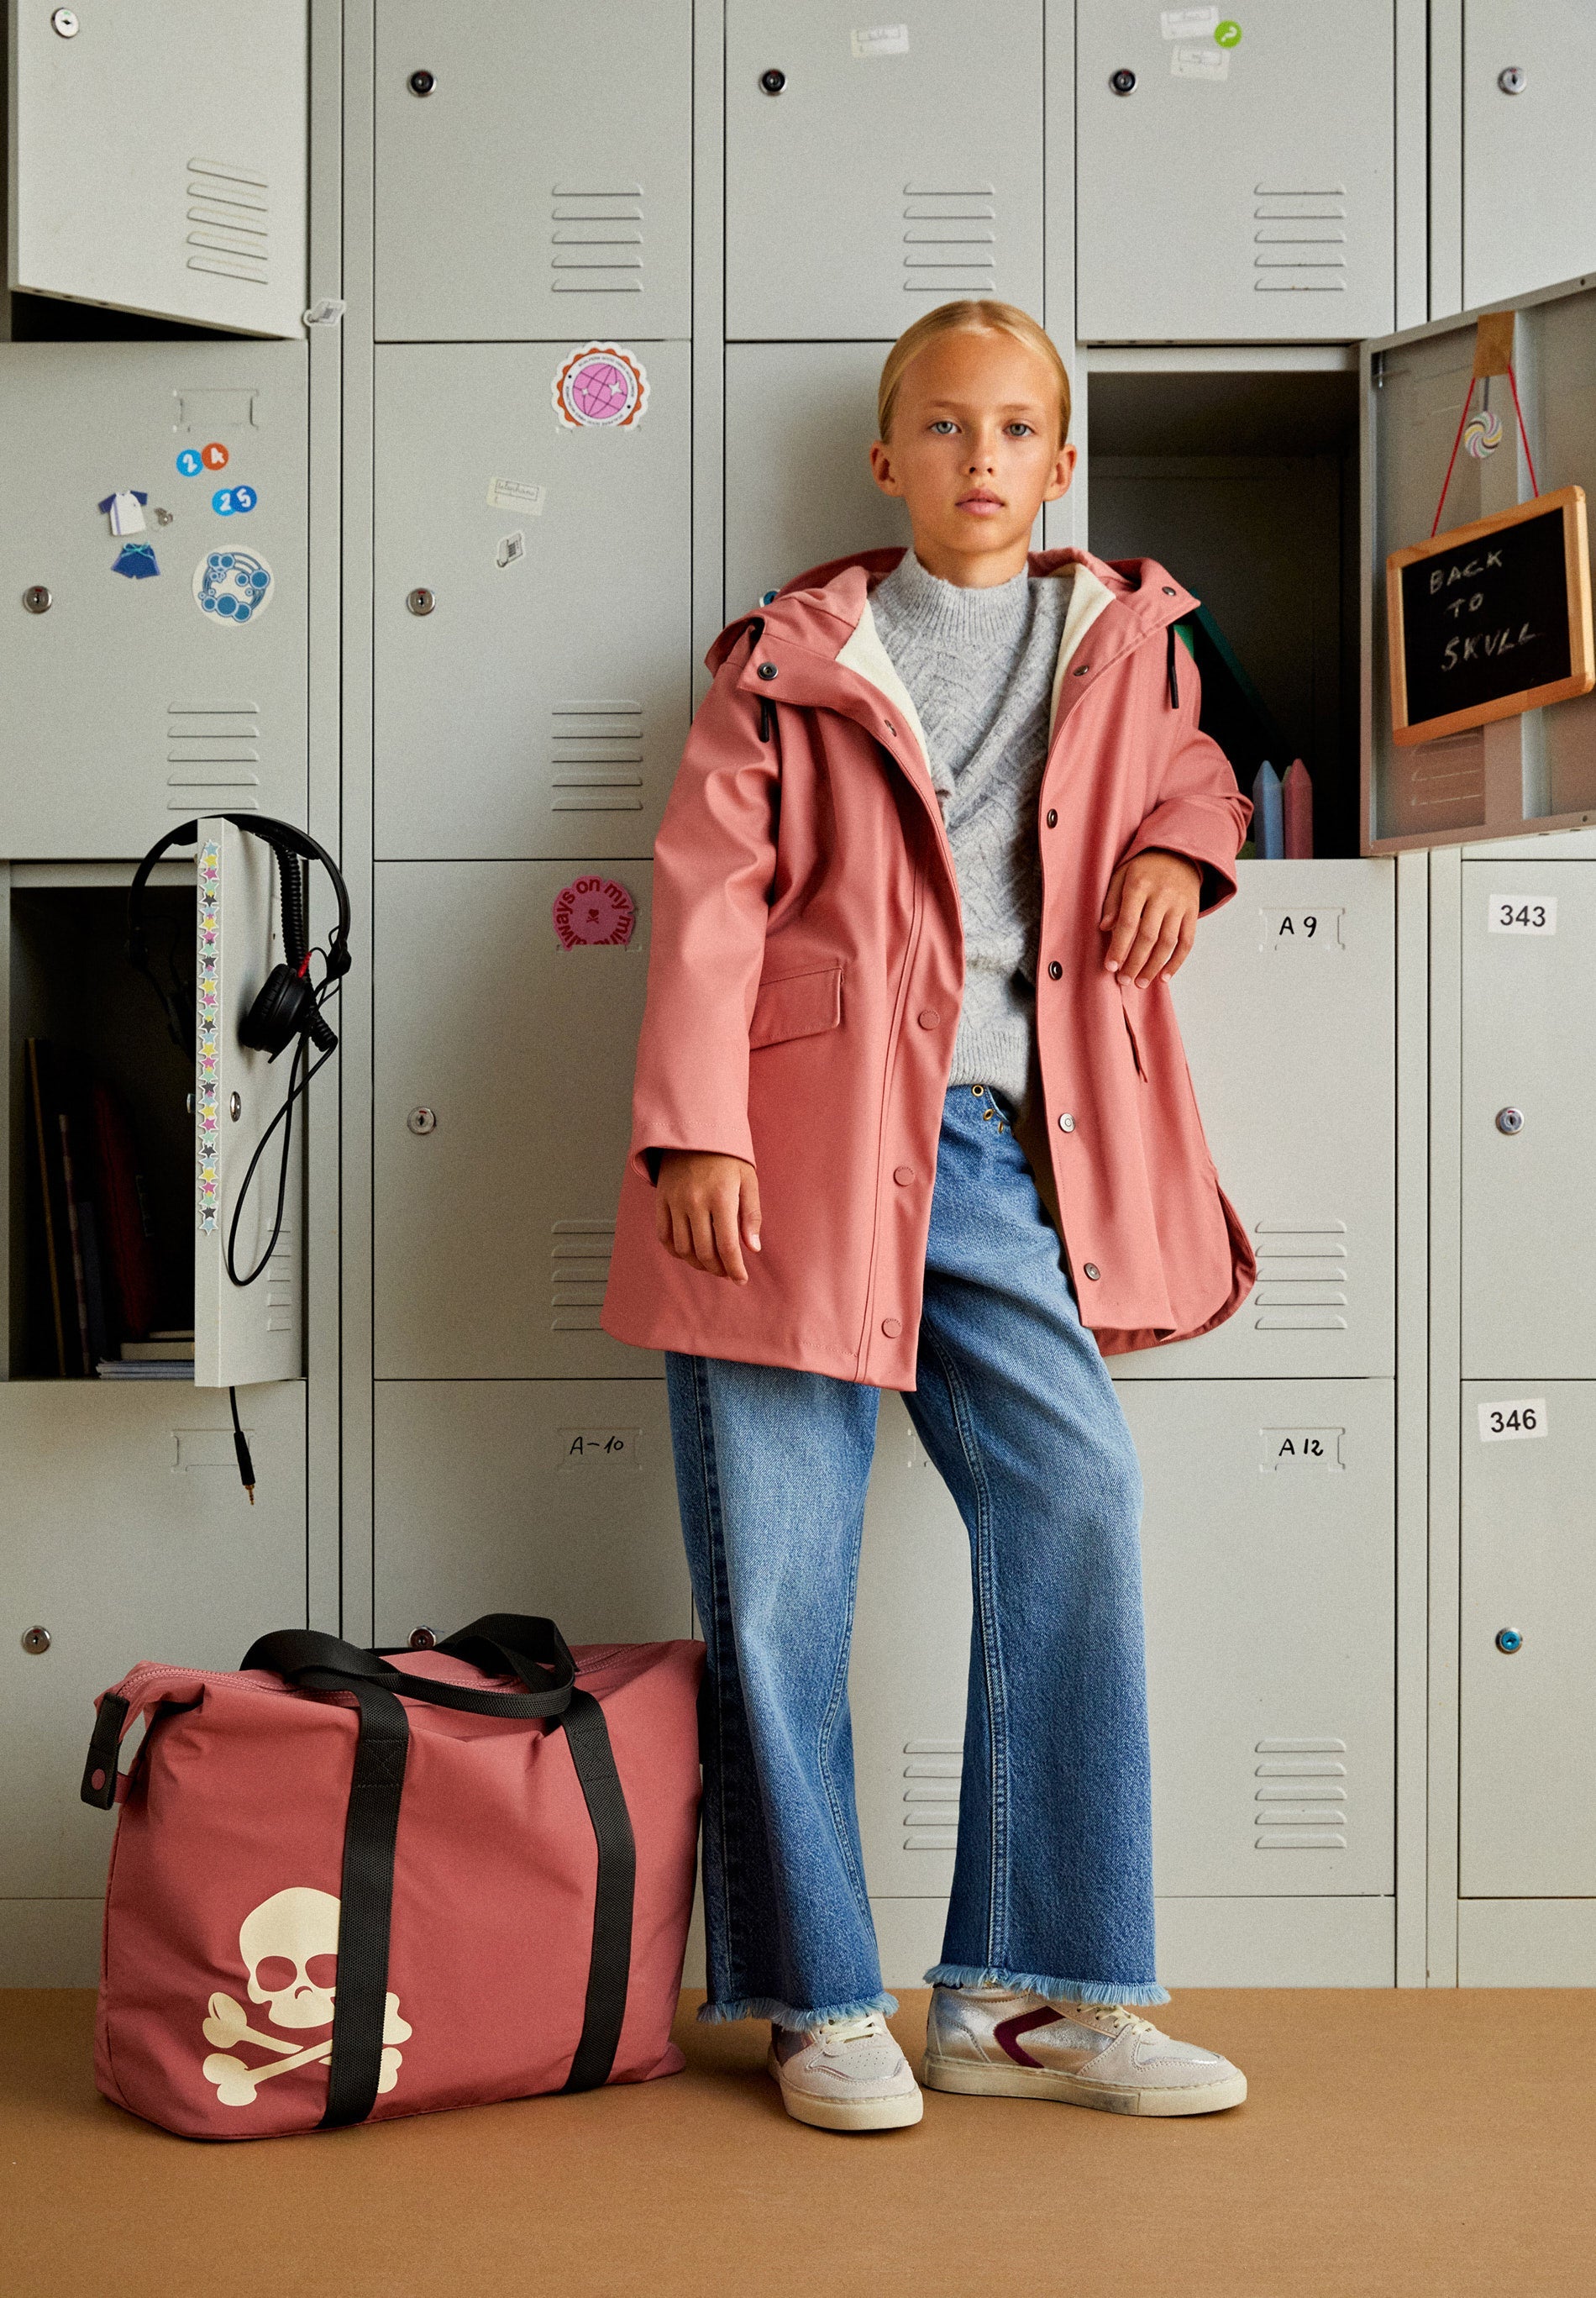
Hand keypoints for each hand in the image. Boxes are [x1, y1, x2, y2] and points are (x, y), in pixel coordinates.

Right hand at [655, 1151, 762, 1282]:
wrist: (694, 1131)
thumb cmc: (728, 1156)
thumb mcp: (748, 1180)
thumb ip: (751, 1215)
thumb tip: (752, 1248)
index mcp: (722, 1197)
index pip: (727, 1245)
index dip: (734, 1268)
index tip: (741, 1279)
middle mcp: (695, 1202)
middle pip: (704, 1252)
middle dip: (718, 1269)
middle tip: (727, 1272)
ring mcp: (675, 1202)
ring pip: (683, 1248)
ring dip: (698, 1263)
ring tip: (710, 1264)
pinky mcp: (660, 1200)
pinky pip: (664, 1236)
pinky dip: (676, 1251)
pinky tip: (688, 1253)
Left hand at [1099, 849, 1202, 985]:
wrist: (1179, 853)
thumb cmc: (1144, 868)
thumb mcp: (1122, 875)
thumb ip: (1112, 901)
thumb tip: (1105, 927)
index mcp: (1140, 885)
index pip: (1128, 922)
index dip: (1119, 947)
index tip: (1110, 967)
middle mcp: (1162, 895)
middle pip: (1148, 936)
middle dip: (1135, 962)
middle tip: (1124, 981)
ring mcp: (1180, 904)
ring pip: (1168, 942)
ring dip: (1154, 966)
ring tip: (1141, 982)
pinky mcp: (1193, 912)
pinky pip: (1187, 941)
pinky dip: (1176, 962)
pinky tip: (1164, 976)